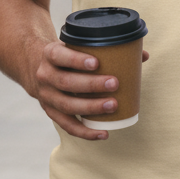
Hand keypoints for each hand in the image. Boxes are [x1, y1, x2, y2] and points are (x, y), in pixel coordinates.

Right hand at [28, 40, 149, 141]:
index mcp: (50, 54)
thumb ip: (106, 48)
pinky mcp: (51, 112)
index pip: (60, 55)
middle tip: (114, 83)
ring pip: (66, 105)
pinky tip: (103, 133)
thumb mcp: (77, 45)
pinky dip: (85, 132)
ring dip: (91, 107)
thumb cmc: (67, 55)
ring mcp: (46, 96)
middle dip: (91, 85)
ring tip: (113, 105)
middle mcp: (45, 75)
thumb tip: (143, 55)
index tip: (96, 63)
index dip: (76, 60)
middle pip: (66, 82)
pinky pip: (67, 125)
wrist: (36, 67)